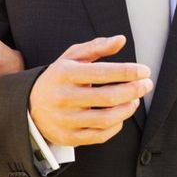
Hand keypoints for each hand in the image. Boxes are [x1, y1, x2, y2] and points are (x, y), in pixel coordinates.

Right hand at [28, 36, 151, 147]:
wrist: (30, 106)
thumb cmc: (58, 78)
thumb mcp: (71, 57)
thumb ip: (96, 47)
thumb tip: (121, 40)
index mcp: (64, 74)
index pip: (102, 72)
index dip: (128, 72)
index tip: (145, 71)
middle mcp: (63, 97)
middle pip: (108, 97)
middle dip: (134, 90)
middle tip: (147, 85)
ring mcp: (65, 119)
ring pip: (107, 118)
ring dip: (128, 109)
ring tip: (135, 99)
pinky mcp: (69, 137)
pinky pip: (100, 135)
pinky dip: (117, 125)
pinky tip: (121, 115)